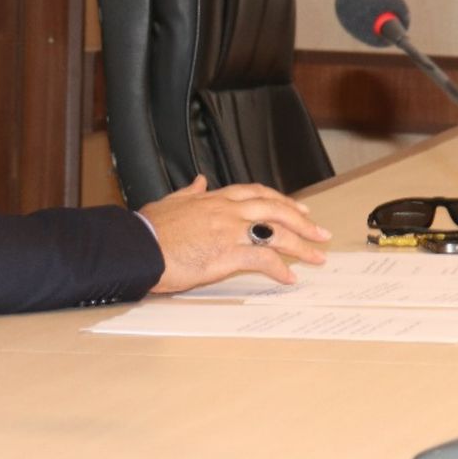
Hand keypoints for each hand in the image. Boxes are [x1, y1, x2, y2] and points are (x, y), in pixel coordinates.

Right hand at [140, 175, 330, 292]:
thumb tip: (199, 181)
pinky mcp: (227, 254)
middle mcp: (226, 211)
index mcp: (212, 199)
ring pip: (277, 233)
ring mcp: (229, 231)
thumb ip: (188, 193)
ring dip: (301, 245)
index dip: (280, 200)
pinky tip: (289, 277)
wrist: (137, 247)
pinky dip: (280, 268)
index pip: (255, 193)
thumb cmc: (147, 231)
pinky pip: (263, 259)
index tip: (298, 208)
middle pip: (275, 210)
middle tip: (320, 233)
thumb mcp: (168, 203)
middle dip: (302, 221)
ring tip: (317, 257)